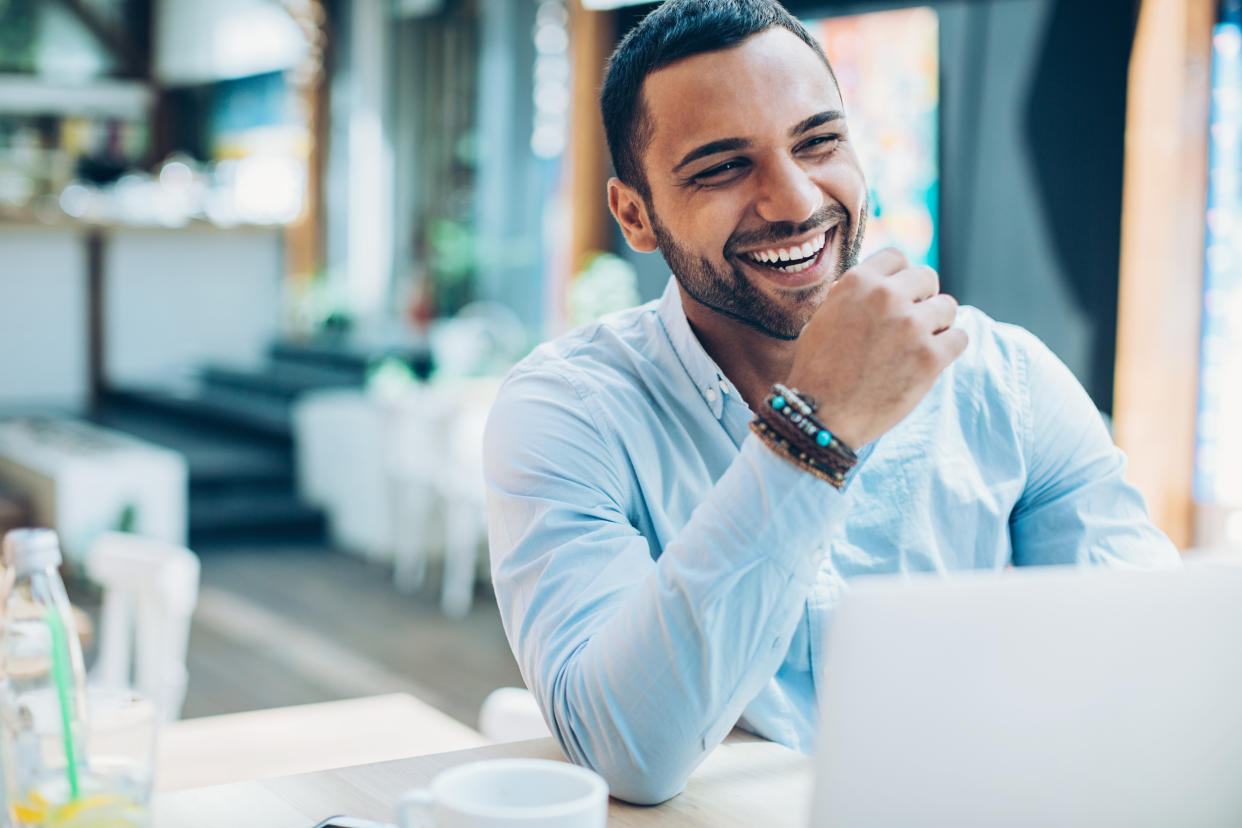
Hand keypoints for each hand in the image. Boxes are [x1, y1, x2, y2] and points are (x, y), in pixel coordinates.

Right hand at [785, 247, 967, 447]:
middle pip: (927, 277)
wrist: (822, 416)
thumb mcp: (823, 319)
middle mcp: (886, 296)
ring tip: (917, 346)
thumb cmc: (817, 371)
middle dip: (921, 298)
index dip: (900, 276)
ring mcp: (911, 326)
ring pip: (947, 307)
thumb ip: (852, 296)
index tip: (899, 295)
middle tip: (910, 324)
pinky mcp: (930, 357)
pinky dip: (949, 348)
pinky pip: (960, 338)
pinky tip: (929, 360)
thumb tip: (878, 282)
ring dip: (937, 325)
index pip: (897, 257)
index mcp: (857, 282)